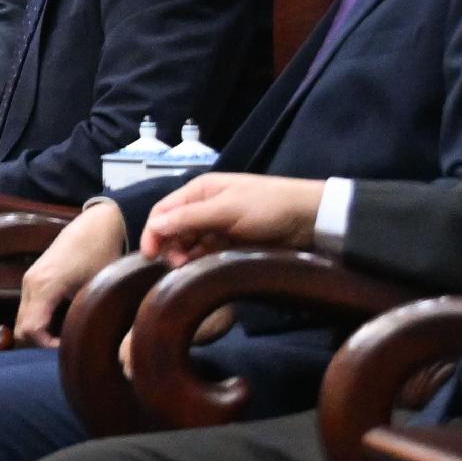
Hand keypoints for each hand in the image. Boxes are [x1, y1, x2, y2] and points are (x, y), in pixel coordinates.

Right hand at [14, 201, 128, 346]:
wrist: (96, 224)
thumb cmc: (101, 253)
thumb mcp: (98, 287)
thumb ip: (85, 314)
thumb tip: (85, 342)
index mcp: (44, 286)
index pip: (30, 330)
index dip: (46, 346)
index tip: (69, 348)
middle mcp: (30, 283)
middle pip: (21, 327)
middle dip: (41, 342)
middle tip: (67, 346)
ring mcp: (29, 279)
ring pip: (23, 318)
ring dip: (40, 332)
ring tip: (67, 335)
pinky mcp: (33, 278)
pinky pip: (28, 307)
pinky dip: (39, 320)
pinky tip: (63, 321)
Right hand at [139, 172, 326, 261]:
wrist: (311, 218)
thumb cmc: (267, 207)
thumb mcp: (226, 211)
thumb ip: (188, 218)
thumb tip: (153, 227)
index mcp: (200, 191)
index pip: (163, 211)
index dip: (152, 232)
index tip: (150, 256)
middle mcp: (204, 206)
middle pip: (173, 227)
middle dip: (168, 245)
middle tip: (175, 265)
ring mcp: (219, 225)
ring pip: (189, 241)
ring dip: (184, 254)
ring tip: (187, 269)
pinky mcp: (232, 242)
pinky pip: (207, 251)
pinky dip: (200, 259)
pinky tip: (200, 269)